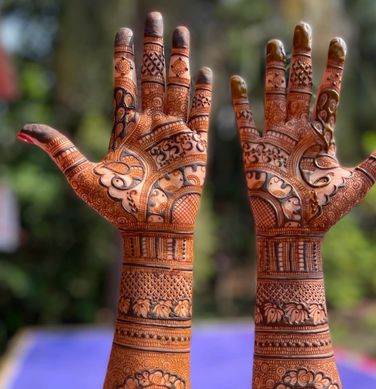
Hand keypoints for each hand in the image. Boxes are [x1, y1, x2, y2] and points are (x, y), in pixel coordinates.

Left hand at [18, 12, 211, 230]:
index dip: (123, 58)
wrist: (151, 230)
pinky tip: (204, 70)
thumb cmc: (117, 208)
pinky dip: (203, 93)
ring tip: (182, 31)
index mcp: (125, 130)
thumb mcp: (80, 175)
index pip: (124, 84)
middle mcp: (151, 126)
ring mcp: (174, 135)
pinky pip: (201, 114)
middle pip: (152, 77)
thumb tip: (20, 129)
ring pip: (177, 88)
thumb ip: (57, 148)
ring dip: (179, 60)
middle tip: (154, 16)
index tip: (123, 32)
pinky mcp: (196, 148)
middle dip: (154, 47)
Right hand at [231, 22, 375, 233]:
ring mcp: (275, 140)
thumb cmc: (324, 212)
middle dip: (302, 57)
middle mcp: (298, 132)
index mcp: (321, 136)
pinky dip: (241, 102)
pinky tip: (238, 79)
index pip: (328, 93)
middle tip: (303, 27)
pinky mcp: (254, 153)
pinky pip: (245, 122)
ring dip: (274, 70)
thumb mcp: (357, 183)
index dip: (334, 68)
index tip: (338, 42)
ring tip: (276, 43)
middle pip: (300, 85)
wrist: (294, 233)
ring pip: (274, 95)